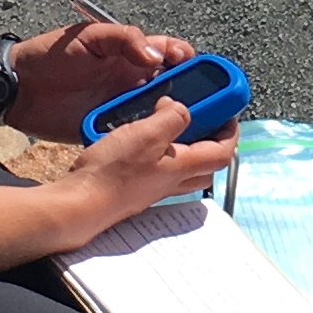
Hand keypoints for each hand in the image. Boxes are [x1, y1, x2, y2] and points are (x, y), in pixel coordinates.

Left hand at [9, 18, 190, 142]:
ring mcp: (122, 107)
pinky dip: (148, 139)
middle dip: (192, 94)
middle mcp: (132, 81)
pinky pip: (135, 136)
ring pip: (159, 115)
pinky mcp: (109, 130)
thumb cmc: (50, 55)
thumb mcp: (89, 36)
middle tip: (202, 103)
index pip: (170, 54)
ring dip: (173, 120)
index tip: (193, 67)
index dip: (187, 59)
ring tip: (186, 127)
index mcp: (131, 54)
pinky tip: (160, 143)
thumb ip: (125, 39)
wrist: (17, 89)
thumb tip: (156, 57)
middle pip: (174, 88)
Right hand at [54, 96, 233, 237]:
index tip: (227, 113)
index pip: (223, 153)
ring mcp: (153, 188)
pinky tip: (139, 141)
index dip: (231, 132)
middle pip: (206, 165)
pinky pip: (157, 171)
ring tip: (167, 125)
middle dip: (211, 142)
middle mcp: (172, 181)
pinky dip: (157, 154)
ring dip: (184, 148)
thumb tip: (181, 108)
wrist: (81, 204)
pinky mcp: (134, 189)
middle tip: (202, 119)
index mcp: (183, 166)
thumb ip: (171, 117)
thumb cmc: (112, 174)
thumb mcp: (146, 134)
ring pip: (182, 169)